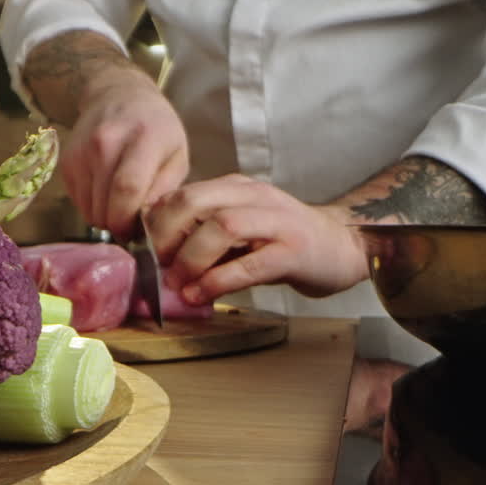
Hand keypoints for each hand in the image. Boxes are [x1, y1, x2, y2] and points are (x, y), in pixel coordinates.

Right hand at [63, 67, 188, 238]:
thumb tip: (149, 223)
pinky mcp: (66, 162)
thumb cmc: (156, 129)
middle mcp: (106, 142)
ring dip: (105, 217)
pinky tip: (106, 192)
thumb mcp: (177, 155)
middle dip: (118, 225)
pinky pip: (78, 202)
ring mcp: (82, 151)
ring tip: (120, 204)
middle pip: (105, 204)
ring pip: (89, 208)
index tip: (136, 232)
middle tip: (131, 225)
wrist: (117, 95)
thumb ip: (166, 190)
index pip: (127, 188)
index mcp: (143, 138)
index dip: (129, 219)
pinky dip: (92, 207)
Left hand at [148, 173, 370, 304]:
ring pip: (222, 227)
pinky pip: (250, 264)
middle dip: (166, 234)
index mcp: (237, 188)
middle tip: (154, 266)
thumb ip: (206, 233)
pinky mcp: (294, 252)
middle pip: (196, 201)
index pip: (184, 192)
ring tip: (176, 284)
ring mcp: (277, 222)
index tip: (140, 250)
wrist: (345, 245)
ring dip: (190, 258)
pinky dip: (219, 280)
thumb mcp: (241, 228)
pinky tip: (201, 295)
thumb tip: (158, 252)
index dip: (155, 221)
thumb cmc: (285, 242)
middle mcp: (255, 197)